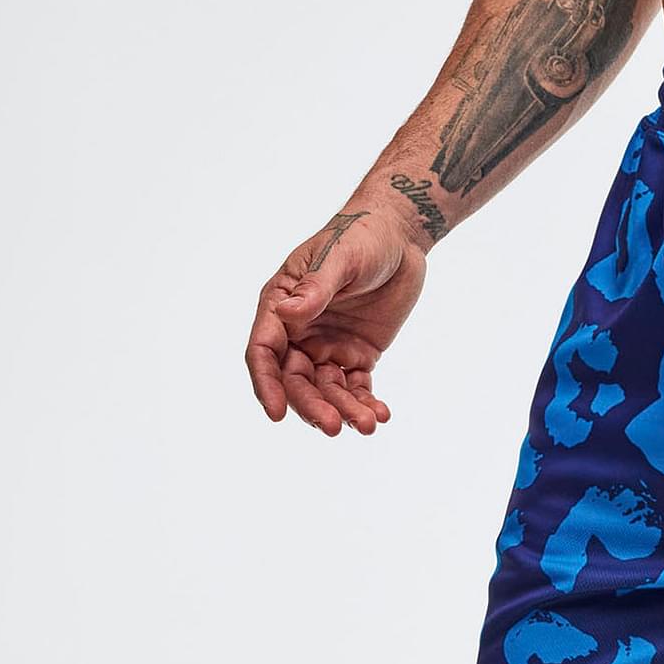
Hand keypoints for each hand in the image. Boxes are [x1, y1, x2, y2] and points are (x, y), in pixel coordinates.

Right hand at [245, 209, 426, 435]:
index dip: (266, 384)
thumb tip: (286, 312)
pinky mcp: (357, 355)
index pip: (263, 351)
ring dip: (344, 410)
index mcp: (281, 305)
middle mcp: (299, 332)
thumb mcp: (339, 257)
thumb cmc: (361, 236)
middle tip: (333, 427)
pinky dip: (366, 404)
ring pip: (327, 390)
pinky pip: (356, 388)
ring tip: (368, 425)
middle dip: (312, 406)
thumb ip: (315, 288)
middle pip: (295, 381)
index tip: (275, 413)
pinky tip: (380, 415)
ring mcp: (327, 345)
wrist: (399, 238)